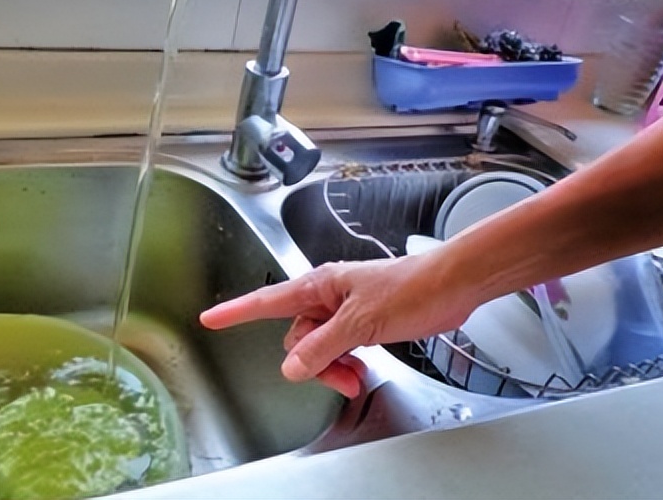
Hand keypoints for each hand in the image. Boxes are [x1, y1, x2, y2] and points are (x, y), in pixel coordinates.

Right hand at [200, 255, 477, 397]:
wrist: (451, 287)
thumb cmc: (411, 288)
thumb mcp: (361, 323)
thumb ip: (322, 346)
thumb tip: (290, 366)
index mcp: (319, 286)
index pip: (267, 301)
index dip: (236, 311)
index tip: (210, 318)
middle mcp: (327, 297)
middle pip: (296, 337)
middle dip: (314, 362)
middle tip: (343, 375)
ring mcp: (344, 311)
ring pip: (317, 348)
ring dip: (333, 367)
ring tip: (358, 374)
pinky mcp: (362, 323)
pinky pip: (338, 349)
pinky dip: (345, 363)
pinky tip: (362, 367)